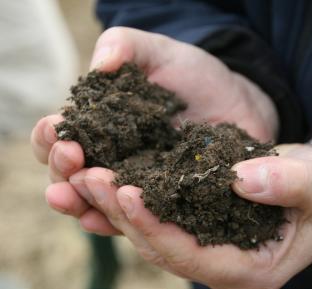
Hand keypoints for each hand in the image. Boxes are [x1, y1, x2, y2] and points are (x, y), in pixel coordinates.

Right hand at [31, 27, 278, 232]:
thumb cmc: (192, 76)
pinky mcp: (159, 203)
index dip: (50, 136)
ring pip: (95, 202)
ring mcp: (133, 184)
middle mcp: (109, 160)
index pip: (59, 138)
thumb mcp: (158, 52)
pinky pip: (133, 220)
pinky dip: (114, 222)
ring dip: (81, 201)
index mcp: (98, 127)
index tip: (58, 129)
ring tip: (80, 191)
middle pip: (70, 176)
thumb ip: (124, 46)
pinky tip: (101, 220)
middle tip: (72, 157)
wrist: (235, 103)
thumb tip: (99, 66)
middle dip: (63, 170)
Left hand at [47, 144, 311, 287]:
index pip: (191, 256)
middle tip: (87, 178)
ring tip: (85, 173)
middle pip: (160, 244)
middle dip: (122, 213)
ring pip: (151, 229)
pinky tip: (109, 170)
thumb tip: (244, 179)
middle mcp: (219, 260)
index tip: (127, 193)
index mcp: (248, 267)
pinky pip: (158, 211)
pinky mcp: (198, 218)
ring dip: (116, 203)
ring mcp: (206, 241)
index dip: (156, 227)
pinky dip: (132, 193)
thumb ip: (289, 183)